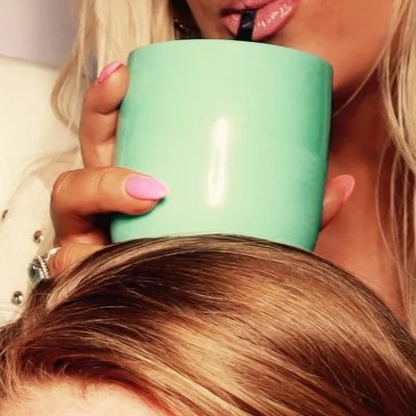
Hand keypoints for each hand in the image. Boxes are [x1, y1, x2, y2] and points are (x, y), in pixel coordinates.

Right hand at [45, 60, 353, 281]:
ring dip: (101, 187)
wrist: (213, 346)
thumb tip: (344, 183)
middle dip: (98, 120)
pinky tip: (102, 256)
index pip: (106, 135)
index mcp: (128, 192)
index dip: (106, 100)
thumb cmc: (221, 279)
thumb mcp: (260, 237)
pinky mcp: (88, 291)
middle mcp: (100, 220)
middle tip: (127, 91)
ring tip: (150, 190)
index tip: (127, 69)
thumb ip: (298, 213)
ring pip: (70, 208)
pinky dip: (91, 260)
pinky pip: (79, 270)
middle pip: (83, 155)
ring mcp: (88, 255)